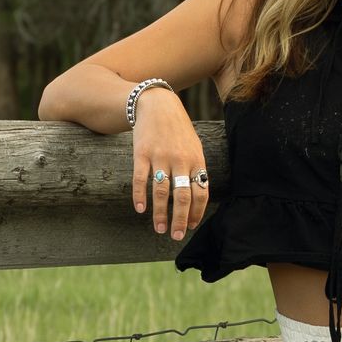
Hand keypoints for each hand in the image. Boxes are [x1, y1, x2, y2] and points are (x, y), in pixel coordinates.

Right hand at [131, 87, 210, 240]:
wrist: (157, 105)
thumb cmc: (178, 130)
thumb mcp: (194, 146)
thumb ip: (196, 170)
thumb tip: (196, 199)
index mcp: (196, 160)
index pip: (200, 192)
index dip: (196, 212)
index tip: (189, 227)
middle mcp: (180, 160)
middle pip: (183, 196)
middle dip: (180, 220)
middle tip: (175, 236)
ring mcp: (160, 157)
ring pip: (162, 192)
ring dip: (160, 214)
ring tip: (159, 229)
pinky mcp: (142, 153)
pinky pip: (141, 179)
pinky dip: (140, 196)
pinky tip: (140, 209)